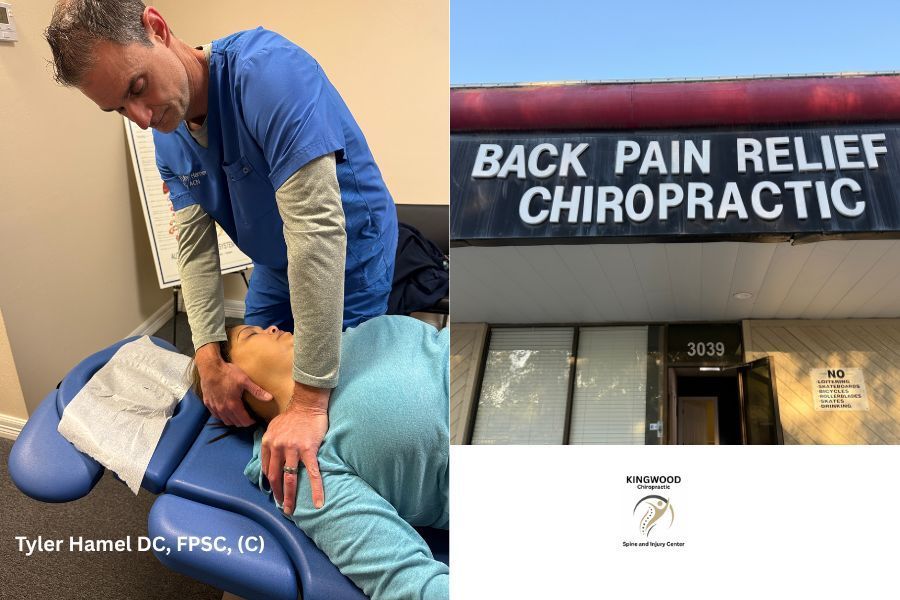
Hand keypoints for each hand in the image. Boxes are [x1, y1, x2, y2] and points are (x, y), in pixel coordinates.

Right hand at [195, 342, 272, 426]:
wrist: (210, 368)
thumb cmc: (228, 373)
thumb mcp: (245, 380)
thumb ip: (257, 391)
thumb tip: (270, 398)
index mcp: (233, 405)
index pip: (244, 421)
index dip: (251, 422)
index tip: (255, 419)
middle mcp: (223, 409)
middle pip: (235, 423)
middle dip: (243, 422)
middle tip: (249, 417)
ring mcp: (214, 407)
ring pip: (226, 421)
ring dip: (233, 421)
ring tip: (239, 415)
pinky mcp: (208, 404)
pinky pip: (217, 416)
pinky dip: (223, 416)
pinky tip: (227, 411)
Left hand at [261, 382, 330, 512]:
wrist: (308, 403)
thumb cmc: (293, 415)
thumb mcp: (274, 427)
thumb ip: (271, 442)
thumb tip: (270, 457)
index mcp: (268, 442)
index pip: (267, 468)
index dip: (271, 483)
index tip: (275, 492)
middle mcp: (278, 447)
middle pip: (276, 477)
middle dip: (277, 494)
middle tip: (281, 507)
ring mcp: (293, 449)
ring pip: (290, 478)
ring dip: (289, 496)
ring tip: (290, 509)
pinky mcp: (308, 450)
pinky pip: (312, 473)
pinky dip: (316, 489)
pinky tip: (318, 502)